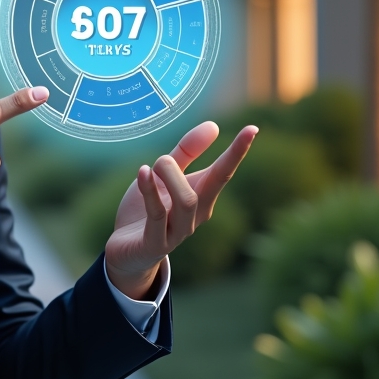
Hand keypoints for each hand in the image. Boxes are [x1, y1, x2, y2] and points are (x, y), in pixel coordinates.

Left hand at [104, 122, 258, 299]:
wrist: (125, 253)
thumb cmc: (146, 212)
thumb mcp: (162, 178)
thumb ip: (185, 153)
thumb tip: (214, 125)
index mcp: (200, 198)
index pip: (223, 172)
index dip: (237, 151)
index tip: (253, 128)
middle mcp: (195, 216)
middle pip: (213, 185)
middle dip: (205, 160)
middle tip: (165, 156)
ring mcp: (177, 232)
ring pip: (188, 201)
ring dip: (171, 176)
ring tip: (153, 165)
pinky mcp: (155, 244)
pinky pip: (157, 215)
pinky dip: (150, 190)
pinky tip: (142, 172)